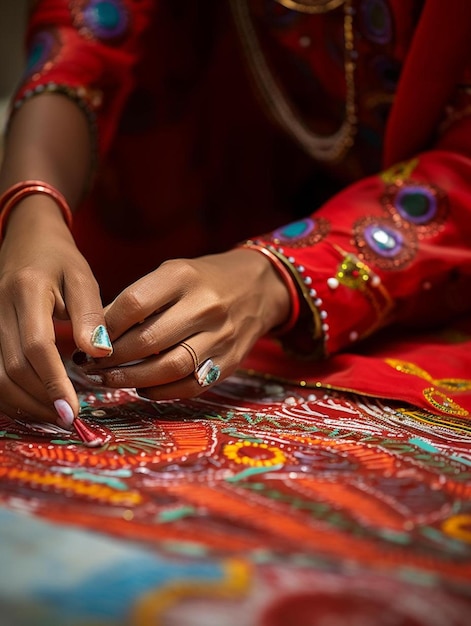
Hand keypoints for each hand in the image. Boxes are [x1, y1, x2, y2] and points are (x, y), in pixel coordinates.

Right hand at [0, 196, 110, 426]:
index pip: (35, 347)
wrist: (26, 240)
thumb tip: (101, 354)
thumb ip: (91, 315)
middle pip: (11, 369)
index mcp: (26, 292)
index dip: (53, 382)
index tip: (73, 410)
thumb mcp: (82, 278)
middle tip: (69, 420)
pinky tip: (37, 403)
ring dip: (25, 403)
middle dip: (40, 400)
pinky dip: (13, 395)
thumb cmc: (59, 259)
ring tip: (56, 416)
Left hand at [79, 249, 289, 398]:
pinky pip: (190, 386)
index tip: (91, 339)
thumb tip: (97, 333)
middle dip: (111, 358)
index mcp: (184, 276)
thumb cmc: (204, 280)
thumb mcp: (172, 274)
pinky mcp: (230, 362)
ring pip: (168, 368)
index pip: (133, 304)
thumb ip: (138, 299)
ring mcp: (221, 336)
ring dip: (131, 379)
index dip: (105, 327)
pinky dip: (161, 392)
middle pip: (148, 341)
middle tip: (91, 365)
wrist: (258, 288)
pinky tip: (142, 387)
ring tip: (109, 379)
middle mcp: (205, 306)